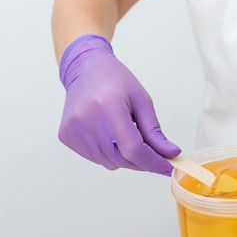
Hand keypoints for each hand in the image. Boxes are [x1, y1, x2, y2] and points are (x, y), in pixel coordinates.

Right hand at [58, 34, 179, 173]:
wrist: (85, 69)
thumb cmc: (115, 81)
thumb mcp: (142, 101)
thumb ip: (154, 132)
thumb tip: (170, 154)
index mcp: (109, 106)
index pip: (133, 148)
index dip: (153, 162)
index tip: (167, 167)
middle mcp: (87, 119)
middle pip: (122, 159)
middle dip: (142, 161)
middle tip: (152, 153)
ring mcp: (74, 129)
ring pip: (110, 163)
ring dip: (124, 158)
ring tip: (125, 135)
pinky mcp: (66, 136)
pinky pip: (95, 159)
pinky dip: (108, 154)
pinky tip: (109, 135)